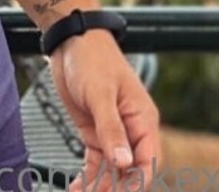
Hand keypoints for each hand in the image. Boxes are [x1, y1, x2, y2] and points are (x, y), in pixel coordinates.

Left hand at [47, 31, 161, 191]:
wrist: (71, 40)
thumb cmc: (92, 58)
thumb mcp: (101, 93)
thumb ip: (111, 129)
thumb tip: (124, 164)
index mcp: (143, 120)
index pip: (147, 162)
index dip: (137, 183)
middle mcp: (131, 130)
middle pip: (130, 171)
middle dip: (116, 188)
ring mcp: (112, 133)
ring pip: (112, 170)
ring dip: (100, 186)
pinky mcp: (94, 132)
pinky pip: (95, 162)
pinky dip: (88, 177)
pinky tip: (76, 188)